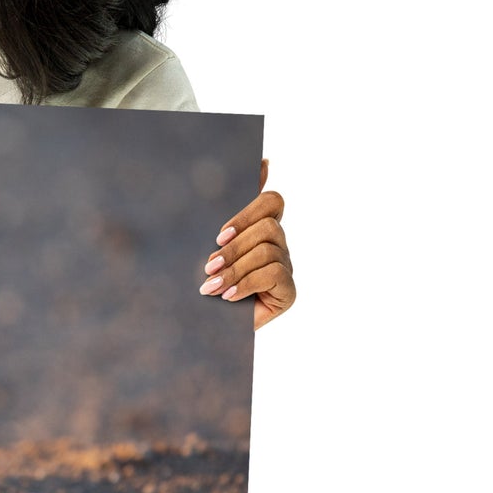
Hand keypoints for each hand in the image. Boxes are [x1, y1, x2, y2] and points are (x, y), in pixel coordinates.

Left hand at [198, 157, 294, 330]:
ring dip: (235, 269)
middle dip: (234, 247)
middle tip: (208, 266)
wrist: (204, 329)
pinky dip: (247, 284)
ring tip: (211, 287)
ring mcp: (285, 267)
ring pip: (268, 250)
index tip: (219, 234)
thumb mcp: (208, 247)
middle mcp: (277, 245)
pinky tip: (228, 297)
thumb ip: (227, 214)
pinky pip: (274, 274)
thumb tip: (263, 164)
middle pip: (268, 227)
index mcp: (259, 229)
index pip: (272, 202)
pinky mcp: (288, 291)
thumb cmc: (204, 283)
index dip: (248, 213)